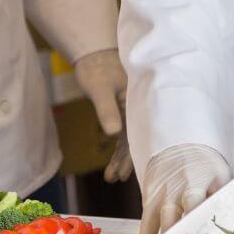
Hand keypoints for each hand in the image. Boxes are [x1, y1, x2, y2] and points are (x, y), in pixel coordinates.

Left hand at [73, 49, 131, 182]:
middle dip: (127, 160)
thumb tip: (113, 133)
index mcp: (139, 101)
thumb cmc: (96, 69)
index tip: (126, 171)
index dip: (132, 153)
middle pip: (137, 138)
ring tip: (113, 177)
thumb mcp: (99, 89)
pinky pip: (125, 133)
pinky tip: (113, 163)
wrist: (93, 55)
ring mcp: (132, 111)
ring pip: (130, 138)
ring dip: (121, 157)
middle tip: (118, 178)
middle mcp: (140, 108)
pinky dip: (119, 147)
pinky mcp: (124, 111)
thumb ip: (106, 110)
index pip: (139, 132)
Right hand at [136, 144, 230, 233]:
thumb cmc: (209, 170)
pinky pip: (146, 224)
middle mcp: (188, 184)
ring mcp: (166, 191)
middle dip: (190, 233)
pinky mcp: (150, 198)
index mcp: (214, 178)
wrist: (179, 145)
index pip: (218, 199)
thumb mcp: (228, 181)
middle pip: (188, 208)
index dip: (219, 221)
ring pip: (165, 217)